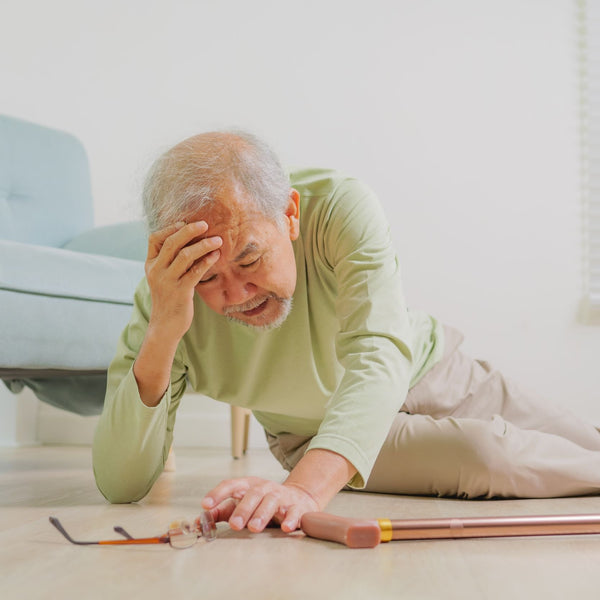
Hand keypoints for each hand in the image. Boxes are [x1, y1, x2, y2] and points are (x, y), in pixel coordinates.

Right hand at [145, 220, 222, 340]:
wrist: (165, 326)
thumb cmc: (169, 298)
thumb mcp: (164, 277)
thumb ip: (171, 260)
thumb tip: (191, 241)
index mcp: (150, 264)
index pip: (154, 239)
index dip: (170, 228)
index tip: (185, 223)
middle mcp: (156, 271)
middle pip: (172, 243)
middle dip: (189, 231)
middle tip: (205, 224)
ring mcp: (167, 281)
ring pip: (184, 255)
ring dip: (203, 245)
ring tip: (218, 240)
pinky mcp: (180, 292)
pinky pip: (195, 272)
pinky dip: (207, 262)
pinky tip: (216, 256)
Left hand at [201, 477, 319, 532]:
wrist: (298, 498)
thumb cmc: (263, 503)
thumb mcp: (241, 503)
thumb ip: (220, 512)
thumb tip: (198, 522)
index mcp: (248, 486)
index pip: (231, 485)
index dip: (218, 494)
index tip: (205, 504)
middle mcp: (264, 488)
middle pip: (253, 494)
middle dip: (243, 509)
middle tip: (234, 524)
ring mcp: (281, 496)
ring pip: (271, 501)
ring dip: (262, 514)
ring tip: (254, 528)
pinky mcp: (297, 507)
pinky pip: (294, 512)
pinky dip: (290, 519)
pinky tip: (286, 527)